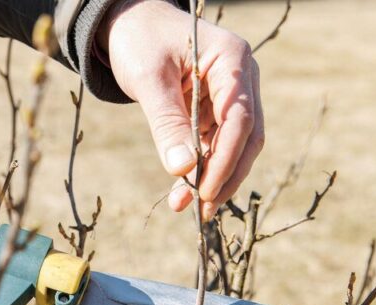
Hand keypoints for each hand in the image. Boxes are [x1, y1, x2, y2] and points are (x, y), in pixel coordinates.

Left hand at [98, 0, 263, 217]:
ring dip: (212, 178)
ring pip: (232, 146)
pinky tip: (183, 191)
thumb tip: (182, 170)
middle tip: (202, 209)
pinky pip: (214, 144)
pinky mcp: (215, 109)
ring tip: (185, 206)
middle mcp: (240, 78)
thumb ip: (167, 122)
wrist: (129, 24)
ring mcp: (230, 95)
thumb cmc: (139, 41)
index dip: (225, 159)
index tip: (205, 190)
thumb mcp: (149, 79)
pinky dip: (201, 168)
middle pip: (246, 137)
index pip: (240, 119)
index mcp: (232, 60)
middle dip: (225, 176)